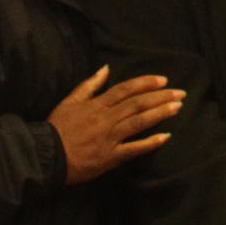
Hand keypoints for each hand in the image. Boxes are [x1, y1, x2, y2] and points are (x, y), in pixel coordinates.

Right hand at [48, 67, 183, 184]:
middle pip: (137, 103)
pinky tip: (165, 137)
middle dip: (161, 96)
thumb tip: (105, 68)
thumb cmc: (57, 129)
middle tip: (181, 93)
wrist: (44, 157)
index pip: (125, 89)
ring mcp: (108, 138)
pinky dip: (149, 143)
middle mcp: (105, 118)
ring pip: (138, 122)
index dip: (145, 83)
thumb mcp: (69, 102)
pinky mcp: (109, 157)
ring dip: (160, 113)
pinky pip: (133, 149)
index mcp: (96, 105)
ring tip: (178, 107)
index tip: (163, 80)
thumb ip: (88, 85)